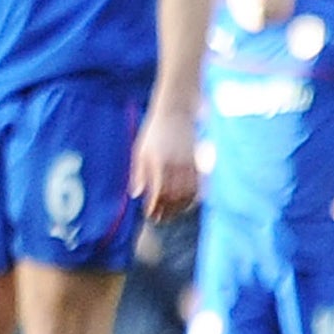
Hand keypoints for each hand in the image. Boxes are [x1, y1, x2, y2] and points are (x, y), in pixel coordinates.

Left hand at [130, 108, 197, 224]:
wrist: (175, 113)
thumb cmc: (154, 132)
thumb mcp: (140, 150)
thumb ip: (138, 173)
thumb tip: (136, 194)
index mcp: (157, 161)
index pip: (157, 192)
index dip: (154, 206)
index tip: (149, 214)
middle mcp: (174, 165)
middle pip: (173, 196)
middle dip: (166, 211)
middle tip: (159, 219)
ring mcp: (188, 165)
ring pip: (187, 194)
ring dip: (179, 208)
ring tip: (170, 214)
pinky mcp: (197, 164)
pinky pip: (197, 187)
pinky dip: (191, 199)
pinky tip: (184, 204)